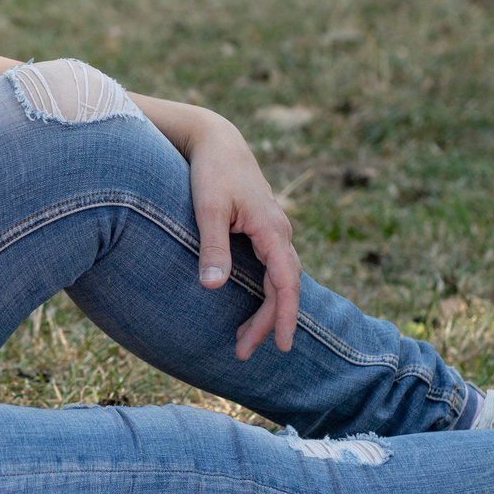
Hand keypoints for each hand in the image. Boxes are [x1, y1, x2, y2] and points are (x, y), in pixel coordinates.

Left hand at [180, 112, 303, 358]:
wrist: (217, 140)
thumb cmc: (211, 171)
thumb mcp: (208, 208)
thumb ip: (212, 247)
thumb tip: (215, 288)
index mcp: (271, 230)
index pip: (285, 283)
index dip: (283, 316)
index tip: (280, 345)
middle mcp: (280, 233)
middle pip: (284, 287)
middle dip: (268, 323)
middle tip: (243, 353)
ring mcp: (273, 231)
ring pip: (279, 279)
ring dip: (265, 310)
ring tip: (243, 340)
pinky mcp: (263, 230)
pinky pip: (272, 269)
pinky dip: (265, 293)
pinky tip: (251, 307)